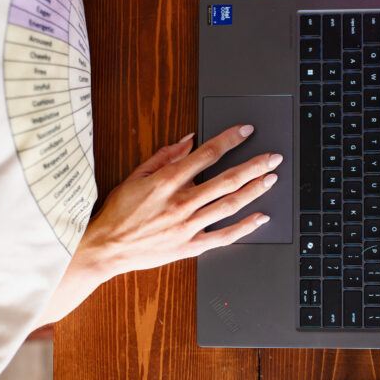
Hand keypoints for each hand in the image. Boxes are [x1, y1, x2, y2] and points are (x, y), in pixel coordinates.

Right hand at [81, 124, 280, 278]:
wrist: (106, 247)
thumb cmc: (119, 212)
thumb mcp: (135, 175)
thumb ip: (164, 156)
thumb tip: (189, 141)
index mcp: (167, 182)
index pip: (207, 154)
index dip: (230, 140)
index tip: (246, 132)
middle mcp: (181, 203)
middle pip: (227, 180)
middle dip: (254, 166)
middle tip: (273, 157)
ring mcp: (188, 226)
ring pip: (230, 205)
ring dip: (254, 190)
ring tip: (271, 179)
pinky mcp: (190, 246)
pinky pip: (224, 236)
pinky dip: (245, 227)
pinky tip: (260, 218)